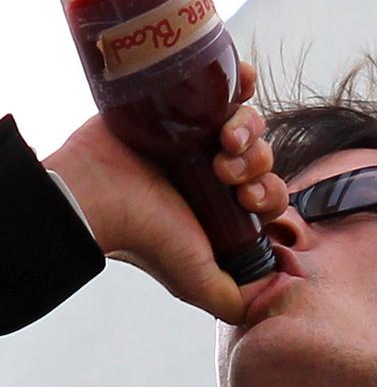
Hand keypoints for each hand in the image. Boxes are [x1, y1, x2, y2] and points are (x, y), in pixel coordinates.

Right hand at [43, 62, 287, 323]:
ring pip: (251, 125)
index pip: (272, 195)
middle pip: (265, 158)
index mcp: (226, 207)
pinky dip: (245, 81)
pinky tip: (245, 85)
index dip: (272, 194)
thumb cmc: (144, 237)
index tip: (249, 199)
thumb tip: (262, 305)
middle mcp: (217, 173)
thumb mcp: (195, 280)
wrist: (95, 196)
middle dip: (258, 164)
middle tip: (228, 172)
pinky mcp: (185, 108)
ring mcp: (201, 138)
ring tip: (221, 143)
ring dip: (248, 131)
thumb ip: (229, 299)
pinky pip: (230, 87)